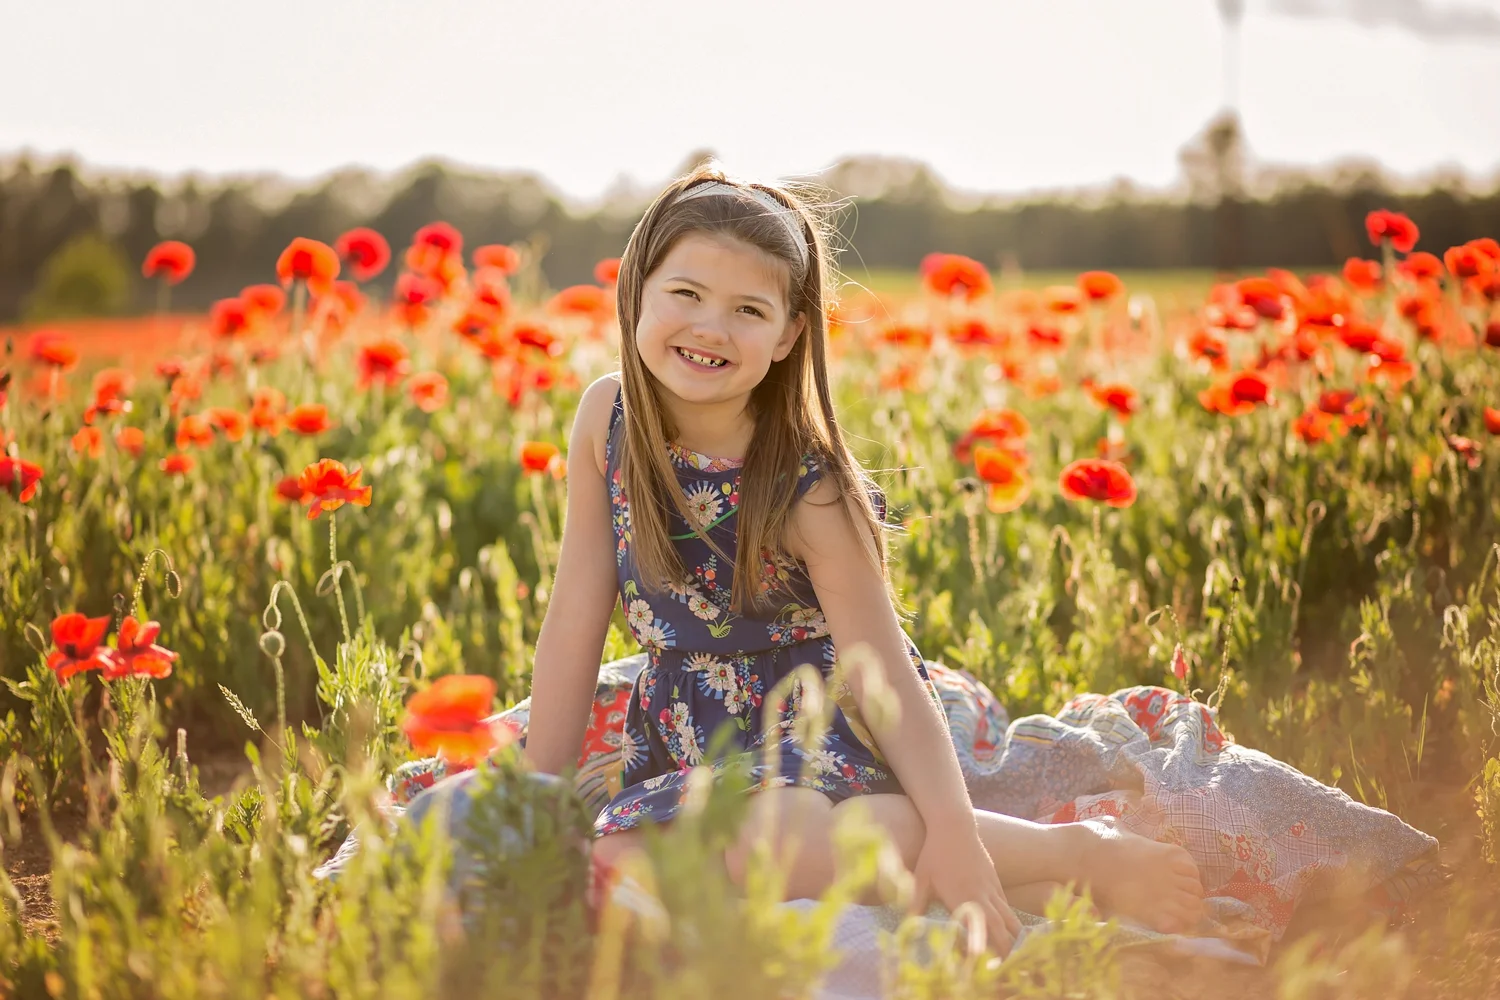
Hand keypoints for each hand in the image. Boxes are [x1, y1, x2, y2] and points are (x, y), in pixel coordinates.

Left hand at [910, 826, 1020, 956]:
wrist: (954, 825)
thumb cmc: (934, 854)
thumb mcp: (920, 880)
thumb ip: (914, 905)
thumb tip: (906, 927)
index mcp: (966, 899)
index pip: (984, 932)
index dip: (989, 951)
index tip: (987, 966)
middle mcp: (985, 897)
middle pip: (1006, 932)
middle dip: (1007, 954)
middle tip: (999, 970)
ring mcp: (994, 889)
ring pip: (1012, 921)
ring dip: (1011, 941)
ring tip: (1005, 957)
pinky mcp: (997, 882)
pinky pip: (1007, 909)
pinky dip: (1008, 925)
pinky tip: (1000, 933)